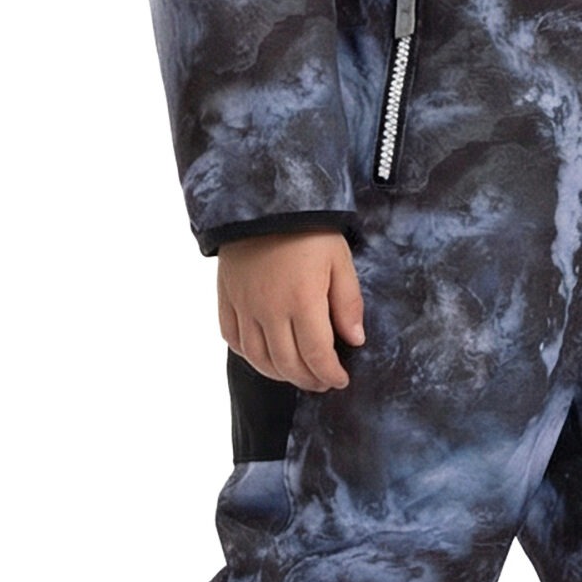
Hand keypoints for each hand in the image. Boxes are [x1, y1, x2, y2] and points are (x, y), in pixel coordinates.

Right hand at [217, 229, 365, 390]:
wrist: (263, 199)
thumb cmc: (308, 228)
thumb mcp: (340, 260)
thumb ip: (348, 302)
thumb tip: (355, 340)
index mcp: (302, 301)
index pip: (316, 355)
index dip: (330, 374)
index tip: (340, 380)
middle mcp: (269, 309)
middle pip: (287, 363)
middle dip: (308, 380)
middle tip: (322, 382)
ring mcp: (244, 305)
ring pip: (258, 358)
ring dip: (279, 373)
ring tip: (297, 375)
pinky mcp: (226, 297)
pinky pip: (232, 338)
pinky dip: (249, 355)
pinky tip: (265, 356)